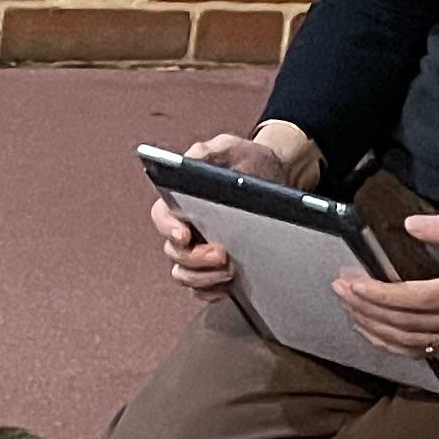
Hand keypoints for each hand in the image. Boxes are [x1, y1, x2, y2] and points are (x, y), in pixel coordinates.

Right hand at [152, 120, 322, 295]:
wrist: (277, 176)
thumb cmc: (250, 161)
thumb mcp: (230, 147)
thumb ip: (208, 152)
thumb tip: (187, 162)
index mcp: (181, 200)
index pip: (161, 217)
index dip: (169, 229)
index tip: (185, 235)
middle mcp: (185, 227)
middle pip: (174, 253)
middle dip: (196, 258)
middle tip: (223, 254)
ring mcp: (198, 249)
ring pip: (184, 275)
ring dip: (204, 277)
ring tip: (230, 271)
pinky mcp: (215, 267)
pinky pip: (201, 289)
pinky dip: (212, 291)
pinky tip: (230, 284)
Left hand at [334, 211, 438, 355]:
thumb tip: (410, 225)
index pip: (415, 299)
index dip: (379, 294)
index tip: (351, 282)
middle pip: (406, 323)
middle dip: (367, 308)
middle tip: (339, 290)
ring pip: (411, 341)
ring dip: (375, 327)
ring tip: (349, 308)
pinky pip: (423, 351)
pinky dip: (393, 344)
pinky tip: (373, 332)